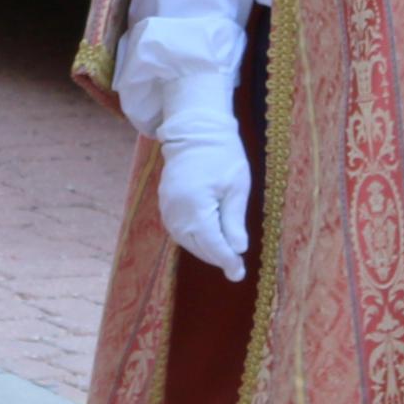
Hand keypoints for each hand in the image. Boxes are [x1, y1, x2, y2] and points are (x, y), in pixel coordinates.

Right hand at [154, 128, 252, 279]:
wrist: (195, 131)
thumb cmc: (222, 155)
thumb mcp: (236, 187)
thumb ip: (234, 220)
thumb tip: (238, 249)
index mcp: (195, 206)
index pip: (212, 244)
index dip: (227, 261)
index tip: (239, 273)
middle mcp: (176, 210)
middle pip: (197, 246)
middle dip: (217, 258)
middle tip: (236, 267)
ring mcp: (167, 207)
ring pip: (186, 241)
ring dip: (205, 250)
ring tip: (224, 254)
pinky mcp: (165, 203)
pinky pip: (178, 230)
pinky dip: (194, 238)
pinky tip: (208, 239)